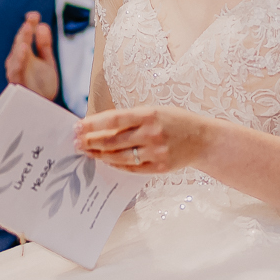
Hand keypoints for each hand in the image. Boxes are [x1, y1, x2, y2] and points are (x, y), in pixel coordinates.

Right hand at [4, 11, 60, 101]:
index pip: (25, 36)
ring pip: (16, 55)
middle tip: (31, 19)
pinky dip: (19, 59)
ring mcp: (17, 72)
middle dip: (25, 31)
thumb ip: (44, 45)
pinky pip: (16, 70)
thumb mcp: (47, 62)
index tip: (35, 15)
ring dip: (21, 41)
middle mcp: (18, 62)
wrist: (42, 109)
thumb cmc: (41, 86)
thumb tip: (42, 25)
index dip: (29, 25)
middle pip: (20, 43)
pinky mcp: (18, 83)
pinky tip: (24, 49)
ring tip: (26, 29)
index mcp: (24, 55)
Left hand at [75, 104, 212, 173]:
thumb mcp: (155, 111)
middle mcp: (151, 134)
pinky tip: (106, 160)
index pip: (113, 120)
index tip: (77, 127)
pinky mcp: (159, 167)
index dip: (92, 124)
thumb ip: (131, 118)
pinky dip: (116, 164)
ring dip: (100, 155)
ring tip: (87, 152)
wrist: (203, 140)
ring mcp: (156, 152)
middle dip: (90, 142)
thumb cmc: (176, 121)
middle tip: (76, 143)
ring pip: (119, 156)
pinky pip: (130, 168)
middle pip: (112, 140)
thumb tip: (100, 125)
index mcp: (149, 115)